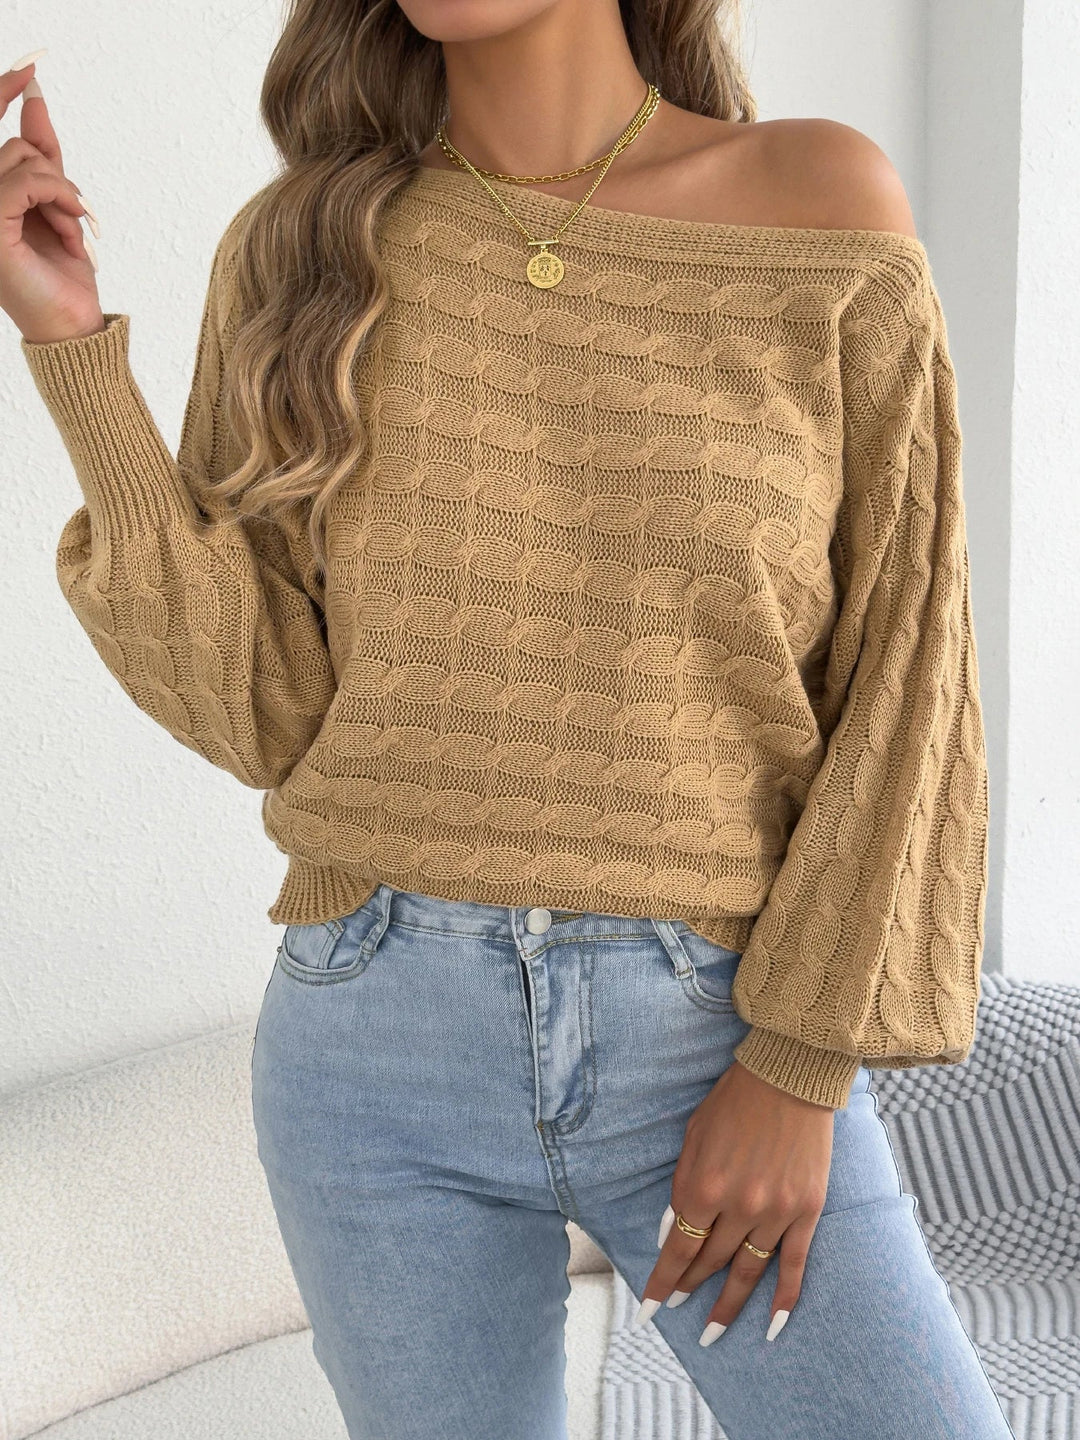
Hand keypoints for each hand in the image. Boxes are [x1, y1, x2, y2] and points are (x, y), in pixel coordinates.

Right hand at [0, 56, 102, 342]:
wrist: (72, 324)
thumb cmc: (62, 274)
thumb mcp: (57, 204)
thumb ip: (44, 156)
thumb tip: (35, 96)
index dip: (6, 94)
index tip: (33, 68)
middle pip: (16, 148)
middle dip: (57, 179)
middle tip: (76, 220)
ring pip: (24, 160)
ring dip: (64, 195)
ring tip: (72, 234)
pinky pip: (27, 181)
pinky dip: (61, 199)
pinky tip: (73, 232)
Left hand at [636, 1058, 833, 1344]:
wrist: (790, 1076)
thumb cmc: (734, 1101)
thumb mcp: (693, 1136)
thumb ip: (682, 1186)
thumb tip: (674, 1232)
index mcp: (704, 1185)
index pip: (678, 1249)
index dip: (663, 1281)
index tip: (649, 1308)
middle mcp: (739, 1206)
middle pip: (710, 1262)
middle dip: (690, 1287)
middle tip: (678, 1307)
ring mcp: (777, 1212)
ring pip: (748, 1272)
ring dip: (729, 1305)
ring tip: (713, 1331)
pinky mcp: (807, 1210)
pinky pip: (795, 1265)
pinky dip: (785, 1299)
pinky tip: (772, 1326)